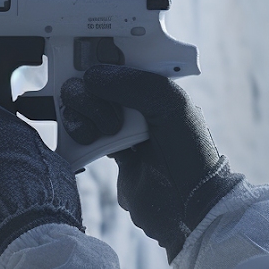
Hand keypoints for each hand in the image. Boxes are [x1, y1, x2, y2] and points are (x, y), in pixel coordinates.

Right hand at [60, 65, 243, 260]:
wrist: (187, 210)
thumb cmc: (190, 155)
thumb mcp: (171, 105)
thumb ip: (133, 84)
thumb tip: (91, 76)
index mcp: (155, 84)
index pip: (118, 58)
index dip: (97, 57)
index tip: (86, 65)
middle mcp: (137, 101)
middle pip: (91, 82)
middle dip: (89, 97)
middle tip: (110, 120)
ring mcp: (122, 126)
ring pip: (82, 107)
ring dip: (81, 118)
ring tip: (99, 137)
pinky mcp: (109, 152)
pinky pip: (81, 134)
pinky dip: (77, 136)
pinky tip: (88, 145)